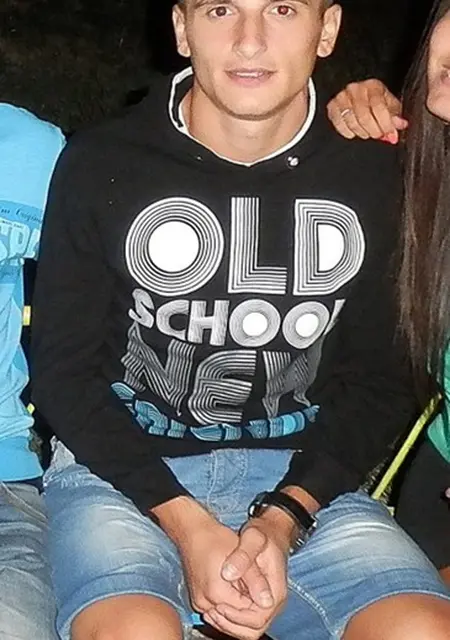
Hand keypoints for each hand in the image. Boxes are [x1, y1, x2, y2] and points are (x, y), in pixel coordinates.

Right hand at [153, 497, 271, 619]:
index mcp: (215, 593)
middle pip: (235, 620)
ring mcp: (199, 603)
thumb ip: (256, 581)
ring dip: (239, 606)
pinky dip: (228, 604)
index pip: (246, 615)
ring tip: (243, 584)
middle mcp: (204, 603)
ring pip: (226, 618)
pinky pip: (217, 612)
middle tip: (254, 586)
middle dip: (248, 608)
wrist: (193, 532)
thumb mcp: (243, 556)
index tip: (261, 587)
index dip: (258, 603)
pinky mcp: (198, 601)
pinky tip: (234, 587)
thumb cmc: (215, 538)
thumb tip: (268, 603)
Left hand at [203, 508, 293, 639]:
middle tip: (211, 612)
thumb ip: (243, 556)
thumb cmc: (264, 533)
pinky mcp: (257, 601)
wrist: (271, 531)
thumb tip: (229, 575)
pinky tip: (215, 607)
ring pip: (247, 630)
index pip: (258, 619)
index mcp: (275, 590)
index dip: (236, 616)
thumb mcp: (254, 538)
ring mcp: (265, 603)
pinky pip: (244, 621)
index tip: (218, 605)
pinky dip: (229, 619)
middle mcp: (273, 602)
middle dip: (230, 625)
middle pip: (252, 631)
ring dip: (228, 624)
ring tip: (210, 611)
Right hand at [326, 79, 407, 141]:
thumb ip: (395, 116)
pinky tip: (355, 131)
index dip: (386, 124)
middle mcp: (356, 89)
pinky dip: (348, 132)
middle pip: (364, 116)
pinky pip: (339, 125)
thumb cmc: (375, 101)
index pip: (379, 106)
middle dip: (374, 131)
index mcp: (373, 86)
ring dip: (362, 132)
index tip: (391, 135)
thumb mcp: (389, 105)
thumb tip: (401, 125)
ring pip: (351, 122)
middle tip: (379, 135)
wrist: (357, 95)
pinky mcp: (332, 107)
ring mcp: (342, 98)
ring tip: (368, 133)